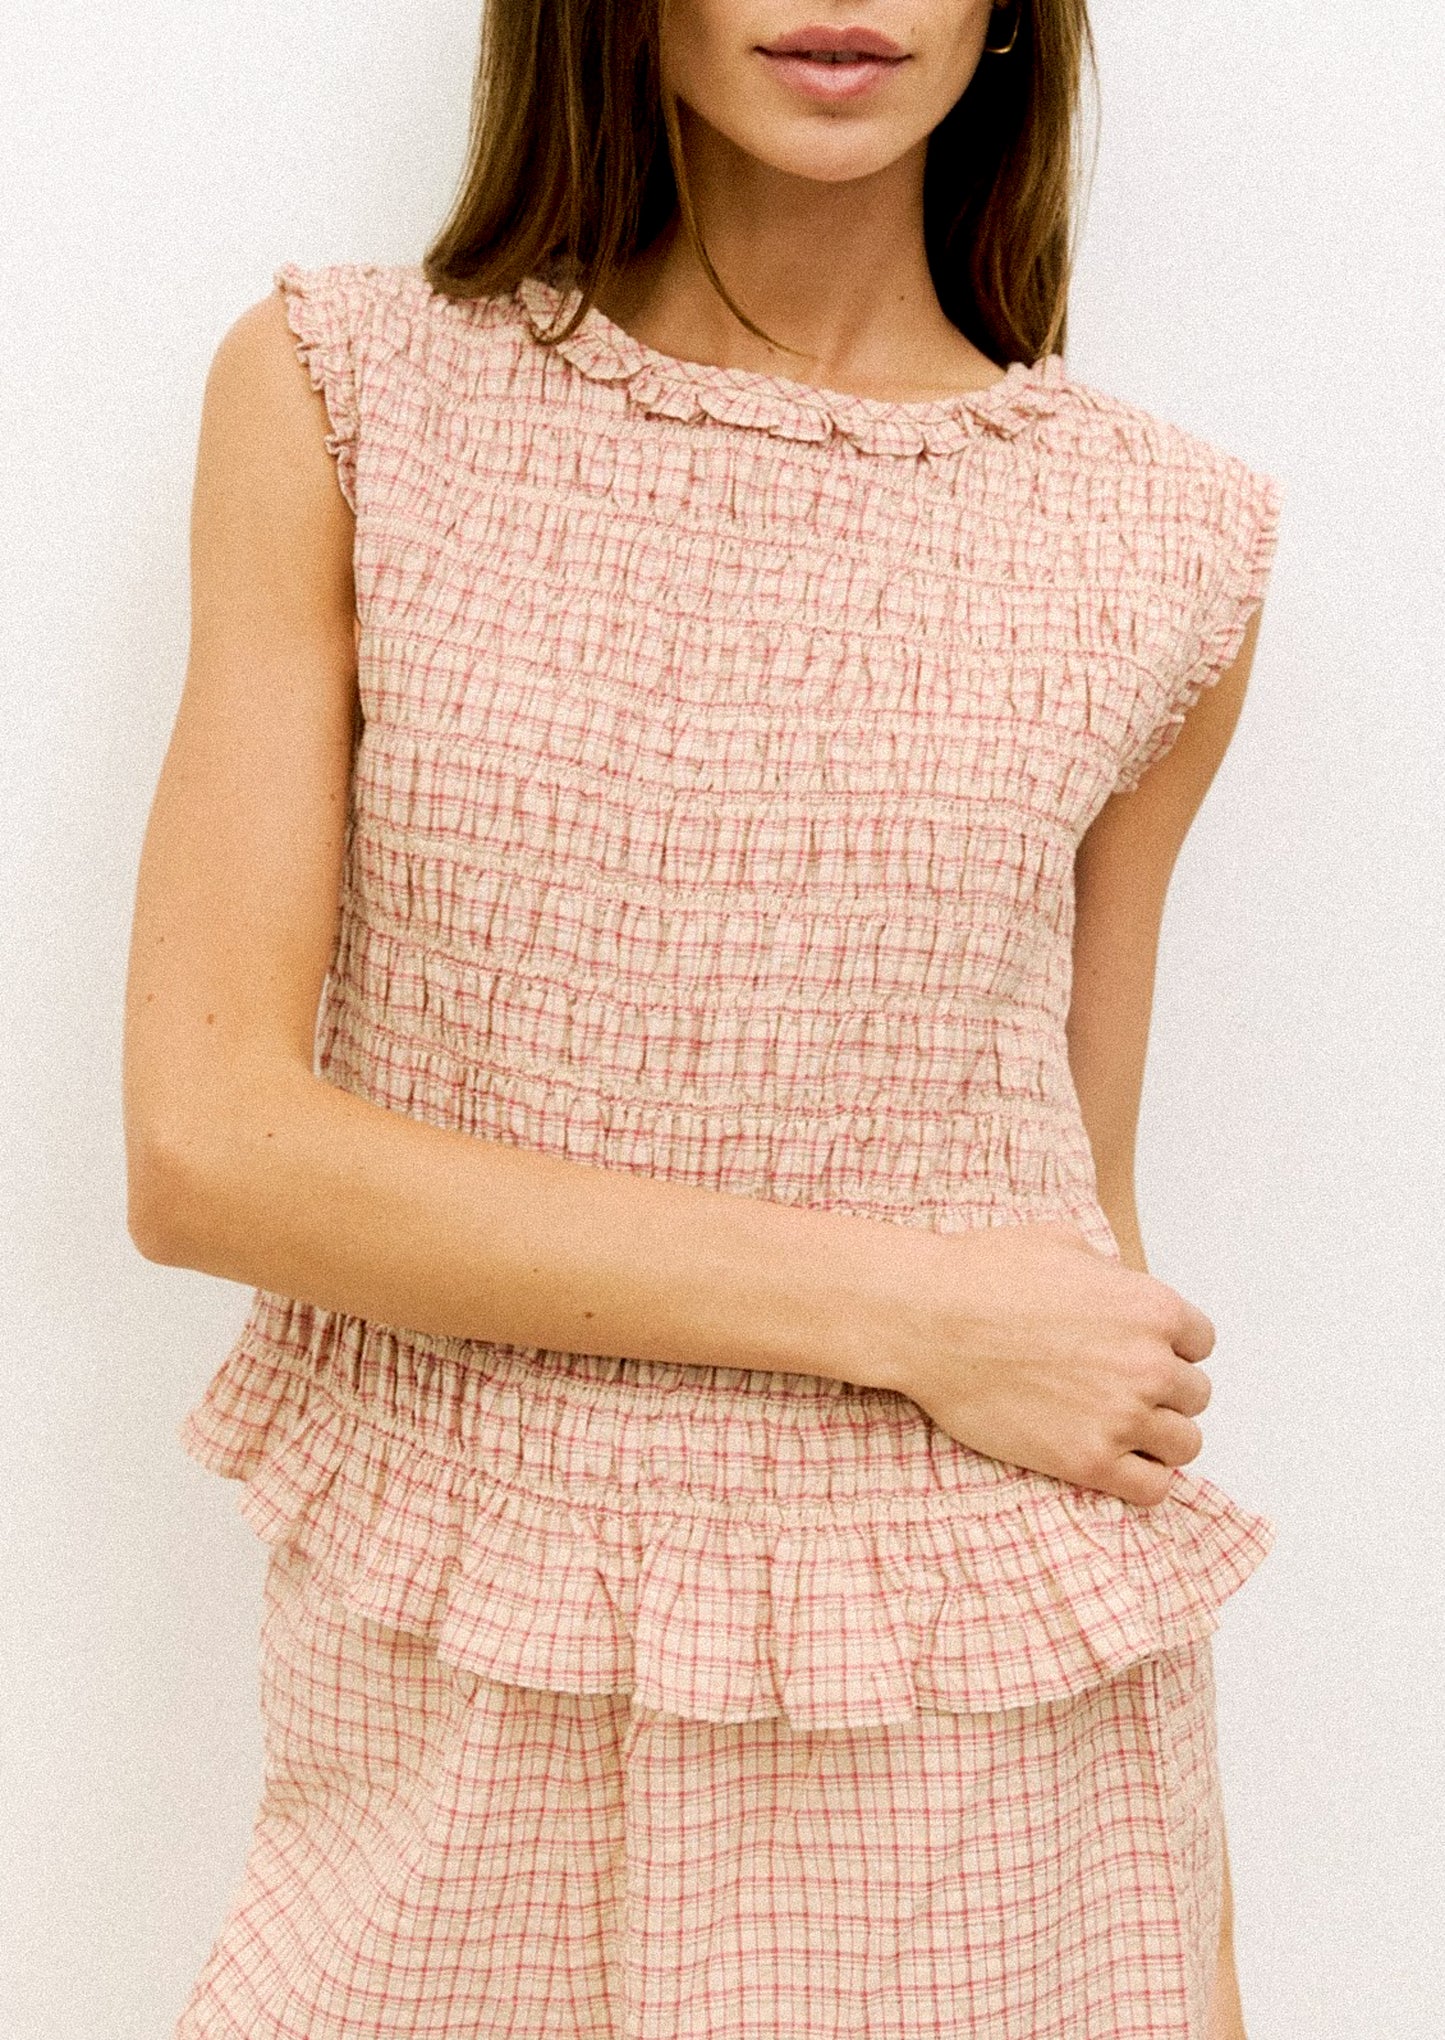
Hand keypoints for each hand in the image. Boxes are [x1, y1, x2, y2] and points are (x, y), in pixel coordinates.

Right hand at [880, 1221, 1214, 1506]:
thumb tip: (1118, 1287)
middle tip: (1119, 1389)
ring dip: (1158, 1437)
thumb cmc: (983, 1274)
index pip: (1201, 1343)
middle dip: (1162, 1391)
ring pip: (1184, 1444)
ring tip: (1119, 1429)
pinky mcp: (1087, 1462)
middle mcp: (1149, 1364)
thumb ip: (1110, 1273)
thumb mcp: (1062, 1244)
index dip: (1171, 1347)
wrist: (928, 1318)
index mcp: (1151, 1307)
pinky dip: (1141, 1479)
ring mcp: (1121, 1417)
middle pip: (1195, 1395)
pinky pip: (1152, 1488)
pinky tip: (1114, 1463)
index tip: (1141, 1353)